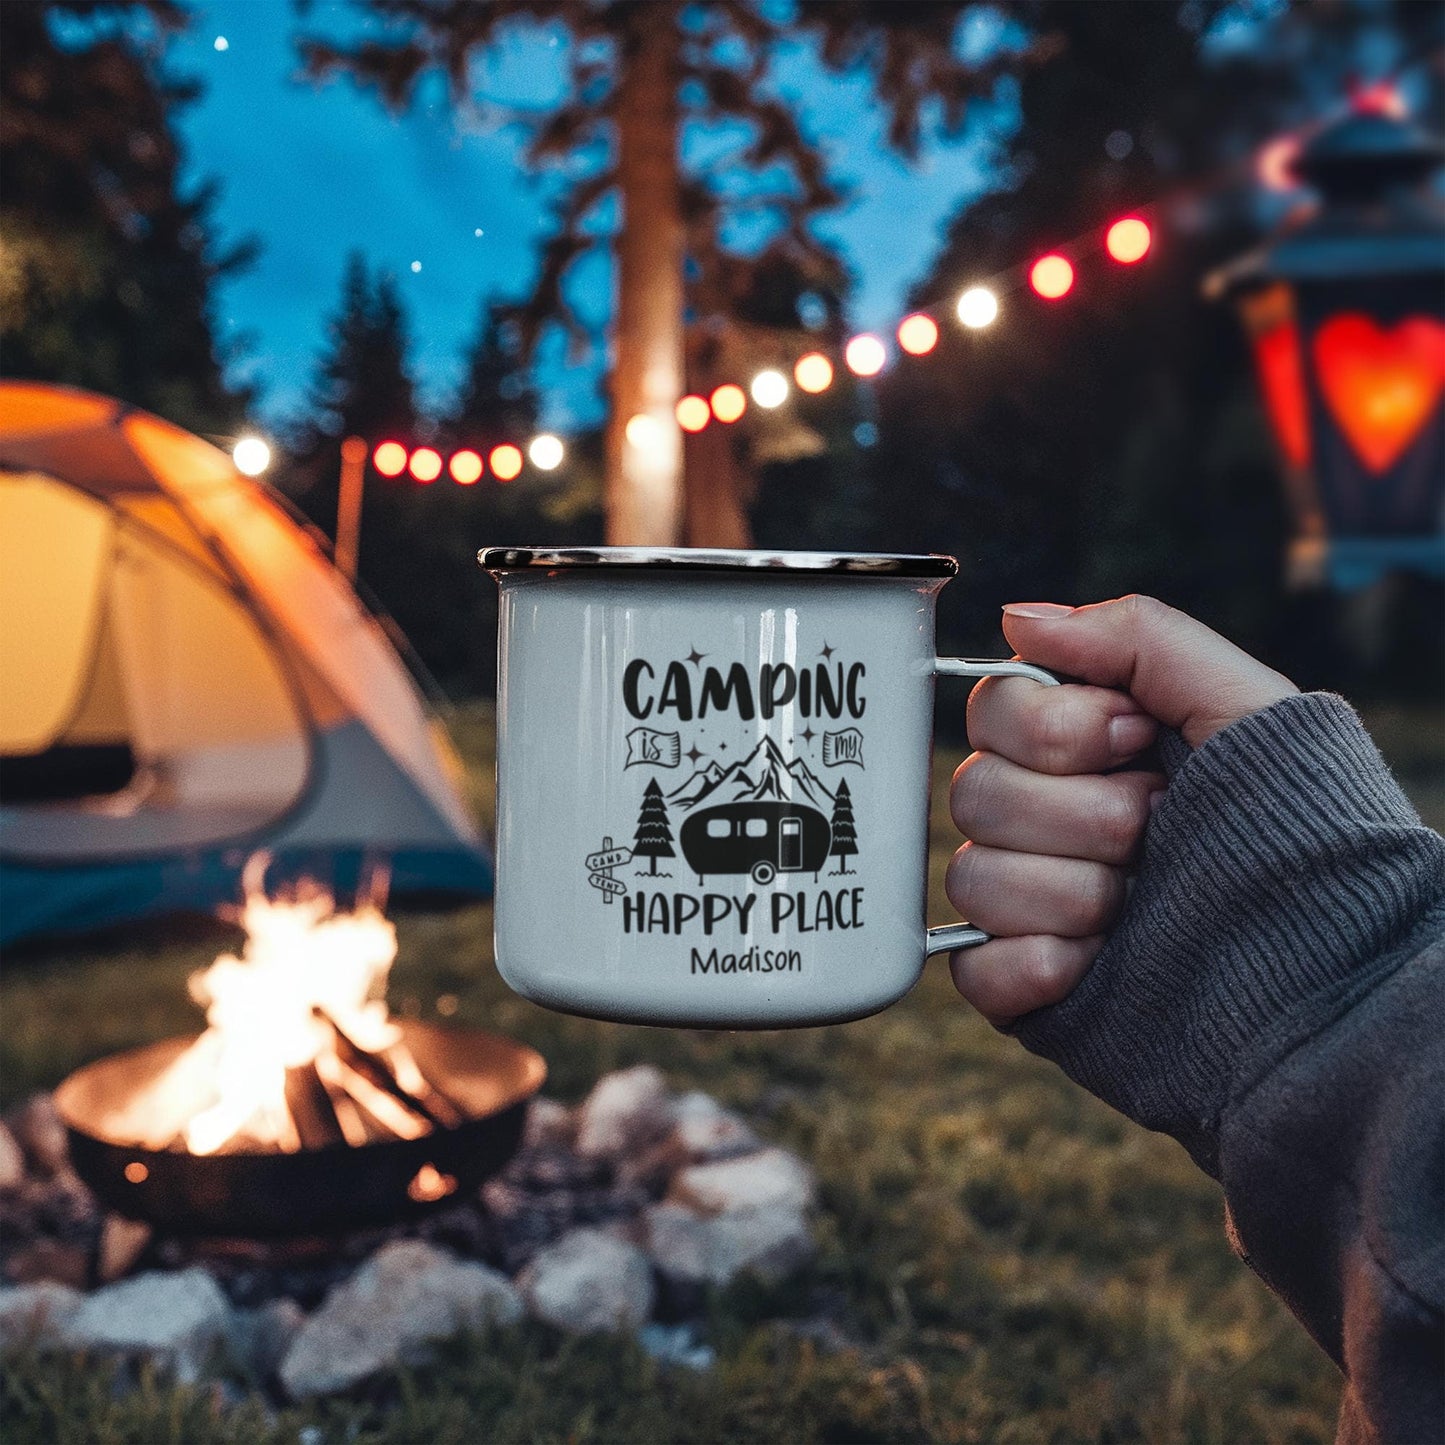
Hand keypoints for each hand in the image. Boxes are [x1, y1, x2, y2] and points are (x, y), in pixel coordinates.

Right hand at [947, 595, 1296, 1025]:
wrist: (1329, 972)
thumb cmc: (1299, 832)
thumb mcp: (1240, 704)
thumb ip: (1136, 638)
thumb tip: (1018, 617)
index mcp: (1083, 753)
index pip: (991, 709)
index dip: (1057, 728)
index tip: (1140, 742)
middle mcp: (1045, 823)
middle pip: (974, 792)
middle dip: (1081, 812)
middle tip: (1158, 827)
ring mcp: (1032, 906)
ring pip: (973, 878)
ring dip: (1074, 891)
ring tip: (1143, 903)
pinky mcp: (1027, 986)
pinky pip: (973, 967)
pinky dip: (1035, 965)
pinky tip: (1098, 963)